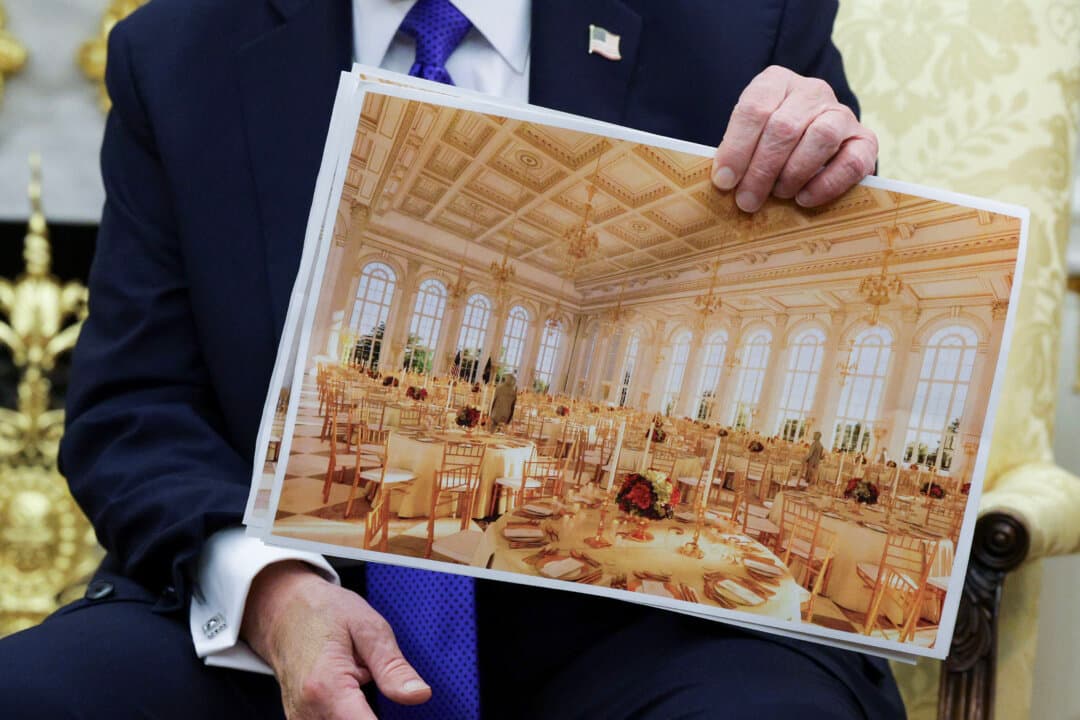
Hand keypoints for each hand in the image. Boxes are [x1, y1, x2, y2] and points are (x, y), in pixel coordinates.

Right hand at [241, 561, 430, 718]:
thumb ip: (393, 668)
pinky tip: (349, 694)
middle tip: (372, 675)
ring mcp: (299, 719)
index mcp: (327, 687)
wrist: (283, 608)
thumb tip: (420, 694)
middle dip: (373, 714)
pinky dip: (346, 713)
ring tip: (358, 678)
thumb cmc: (326, 612)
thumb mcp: (368, 628)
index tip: (397, 701)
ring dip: (359, 714)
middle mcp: (307, 712)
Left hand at [712, 65, 877, 211]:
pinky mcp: (865, 140)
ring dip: (793, 174)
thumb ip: (736, 152)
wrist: (812, 144)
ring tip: (779, 195)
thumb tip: (725, 181)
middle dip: (761, 170)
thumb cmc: (768, 145)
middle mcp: (812, 91)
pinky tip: (804, 199)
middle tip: (747, 200)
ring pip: (820, 138)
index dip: (736, 148)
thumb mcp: (748, 138)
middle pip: (784, 127)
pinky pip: (851, 163)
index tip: (724, 181)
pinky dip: (825, 185)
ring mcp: (841, 113)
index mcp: (776, 81)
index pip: (755, 108)